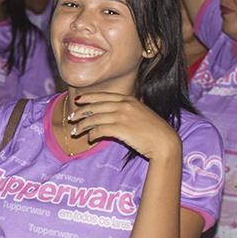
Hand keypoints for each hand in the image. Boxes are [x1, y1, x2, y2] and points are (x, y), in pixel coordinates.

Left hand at [66, 92, 181, 160]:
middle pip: (95, 106)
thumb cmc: (154, 130)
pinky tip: (90, 139)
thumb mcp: (141, 113)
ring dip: (83, 125)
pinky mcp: (121, 129)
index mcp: (128, 99)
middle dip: (80, 112)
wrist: (165, 141)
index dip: (88, 98)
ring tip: (76, 131)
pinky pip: (100, 130)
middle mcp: (124, 105)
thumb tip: (114, 113)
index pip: (103, 96)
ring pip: (95, 118)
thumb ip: (128, 109)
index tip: (78, 100)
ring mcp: (122, 116)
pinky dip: (92, 134)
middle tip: (71, 118)